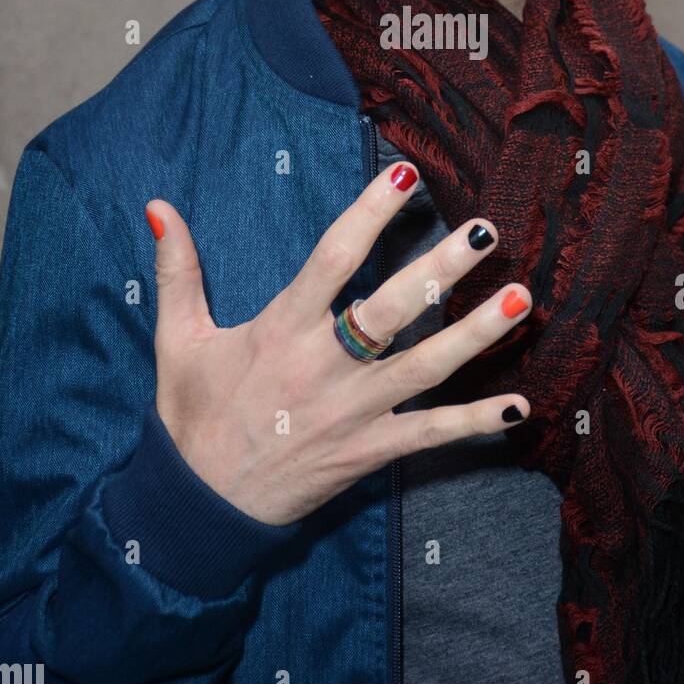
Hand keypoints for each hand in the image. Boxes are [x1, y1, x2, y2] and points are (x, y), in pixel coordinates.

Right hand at [146, 161, 530, 525]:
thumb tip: (160, 205)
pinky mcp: (371, 451)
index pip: (332, 259)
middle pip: (393, 309)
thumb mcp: (176, 338)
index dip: (368, 216)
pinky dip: (475, 422)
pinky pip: (431, 434)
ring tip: (523, 298)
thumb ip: (178, 269)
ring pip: (426, 367)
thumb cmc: (192, 413)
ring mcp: (354, 411)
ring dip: (476, 335)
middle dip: (442, 268)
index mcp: (281, 330)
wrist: (200, 506)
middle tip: (487, 233)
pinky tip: (520, 407)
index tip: (403, 177)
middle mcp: (325, 366)